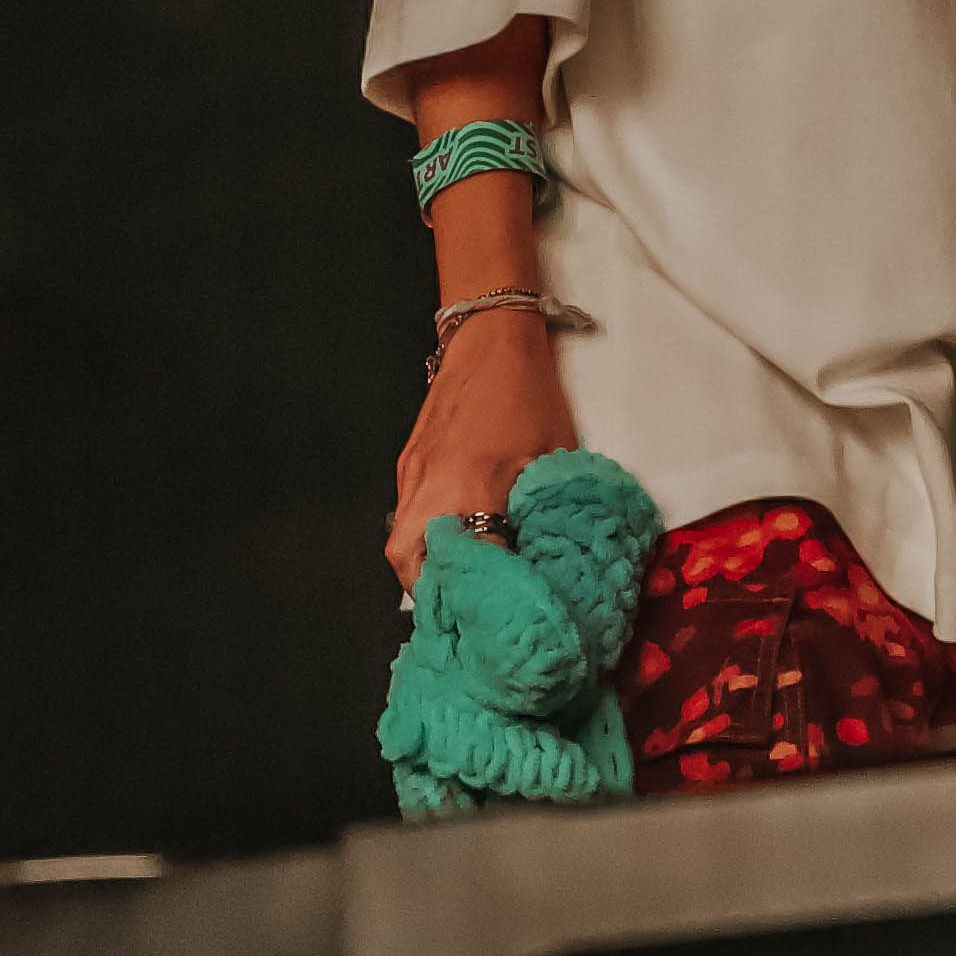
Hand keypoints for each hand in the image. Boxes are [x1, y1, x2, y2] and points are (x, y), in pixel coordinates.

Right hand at [388, 302, 571, 587]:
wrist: (491, 336)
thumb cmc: (528, 392)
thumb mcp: (553, 460)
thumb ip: (545, 513)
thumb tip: (551, 557)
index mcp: (468, 487)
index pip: (464, 565)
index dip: (481, 598)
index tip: (499, 619)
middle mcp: (429, 486)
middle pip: (409, 564)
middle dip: (435, 595)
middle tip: (466, 611)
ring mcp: (411, 473)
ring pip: (402, 541)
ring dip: (426, 568)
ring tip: (460, 585)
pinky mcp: (408, 462)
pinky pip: (406, 514)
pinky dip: (424, 538)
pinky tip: (455, 540)